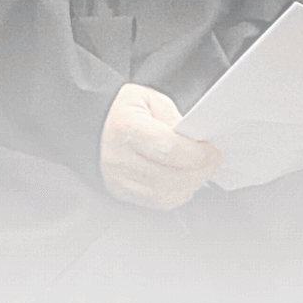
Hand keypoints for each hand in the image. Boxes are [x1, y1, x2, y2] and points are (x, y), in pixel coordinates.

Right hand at [99, 83, 220, 209]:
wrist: (89, 125)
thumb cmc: (120, 111)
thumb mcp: (146, 99)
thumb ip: (172, 116)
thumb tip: (196, 138)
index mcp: (126, 128)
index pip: (167, 148)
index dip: (195, 153)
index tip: (212, 150)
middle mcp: (120, 158)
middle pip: (169, 176)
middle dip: (200, 171)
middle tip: (213, 161)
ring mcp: (120, 180)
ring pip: (165, 194)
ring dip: (191, 185)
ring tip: (202, 171)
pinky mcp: (122, 193)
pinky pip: (157, 203)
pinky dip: (178, 195)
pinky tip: (185, 181)